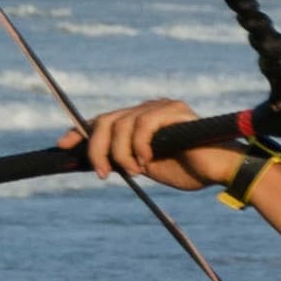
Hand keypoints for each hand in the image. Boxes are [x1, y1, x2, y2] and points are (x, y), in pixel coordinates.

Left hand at [70, 96, 246, 190]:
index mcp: (140, 120)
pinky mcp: (175, 111)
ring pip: (122, 124)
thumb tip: (97, 162)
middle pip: (106, 121)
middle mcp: (148, 108)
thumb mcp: (146, 165)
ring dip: (122, 153)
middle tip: (105, 174)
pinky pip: (144, 124)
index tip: (61, 146)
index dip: (80, 132)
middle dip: (97, 148)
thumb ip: (124, 158)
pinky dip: (139, 146)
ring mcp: (162, 107)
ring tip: (136, 171)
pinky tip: (148, 161)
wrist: (219, 171)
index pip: (103, 120)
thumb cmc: (187, 170)